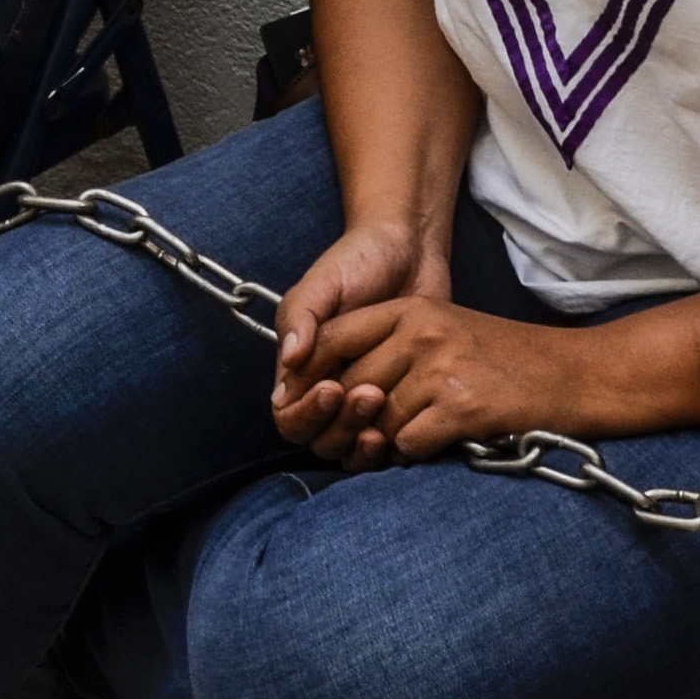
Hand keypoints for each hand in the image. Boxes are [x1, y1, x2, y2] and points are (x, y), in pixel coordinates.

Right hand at [269, 215, 446, 458]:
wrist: (412, 250)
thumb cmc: (361, 259)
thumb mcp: (324, 281)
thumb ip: (301, 317)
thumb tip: (289, 360)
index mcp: (300, 367)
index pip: (287, 415)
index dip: (305, 413)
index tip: (331, 388)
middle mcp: (327, 389)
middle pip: (317, 439)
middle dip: (338, 425)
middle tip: (370, 394)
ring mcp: (361, 400)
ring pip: (348, 448)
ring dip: (361, 438)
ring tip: (385, 403)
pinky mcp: (397, 404)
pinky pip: (385, 444)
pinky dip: (390, 445)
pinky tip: (405, 425)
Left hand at [278, 293, 620, 465]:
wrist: (576, 376)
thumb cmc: (510, 361)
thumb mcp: (447, 330)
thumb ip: (394, 347)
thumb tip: (334, 385)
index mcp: (412, 310)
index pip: (332, 338)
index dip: (314, 377)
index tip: (316, 403)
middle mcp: (421, 332)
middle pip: (349, 387)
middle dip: (353, 420)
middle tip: (367, 437)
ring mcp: (441, 368)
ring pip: (376, 420)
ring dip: (388, 440)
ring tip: (416, 437)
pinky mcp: (461, 406)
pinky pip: (407, 443)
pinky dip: (416, 454)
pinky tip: (439, 444)